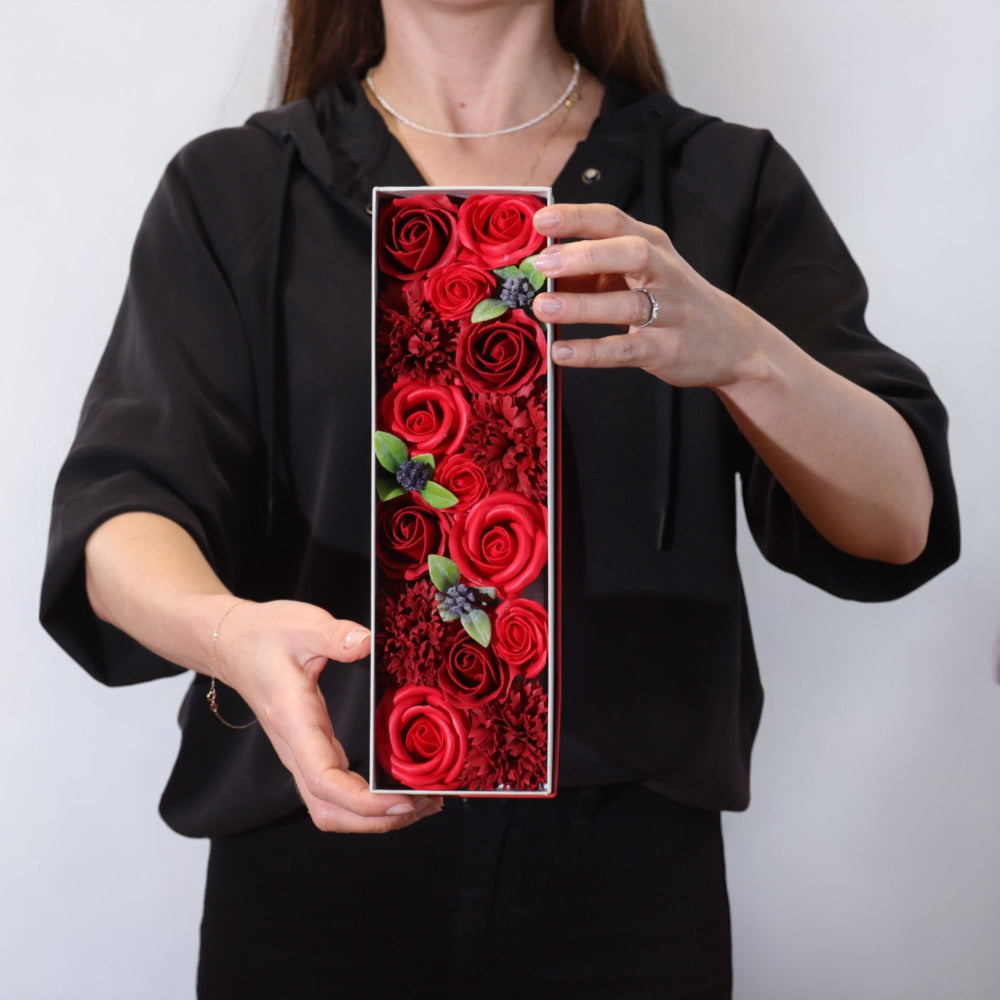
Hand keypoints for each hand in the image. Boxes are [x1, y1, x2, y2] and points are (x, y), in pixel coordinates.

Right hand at [214, 598, 442, 832]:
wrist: (234, 643)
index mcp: (295, 722)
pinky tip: (398, 789)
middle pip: (330, 810)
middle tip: (426, 804)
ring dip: (374, 818)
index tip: (401, 800)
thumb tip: (367, 642)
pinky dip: (368, 803)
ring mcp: (302, 754)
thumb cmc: (265, 635)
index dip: (363, 801)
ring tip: (423, 804)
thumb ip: (335, 635)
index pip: (324, 780)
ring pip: (331, 809)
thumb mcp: (302, 624)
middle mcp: (296, 748)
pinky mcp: (311, 751)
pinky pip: (337, 792)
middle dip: (377, 820)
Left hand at [530, 202, 759, 387]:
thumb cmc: (671, 301)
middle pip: (628, 253)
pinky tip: (562, 351)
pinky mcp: (666, 350)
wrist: (732, 342)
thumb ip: (595, 271)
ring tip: (543, 308)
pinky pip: (625, 349)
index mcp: (652, 245)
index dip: (577, 217)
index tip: (541, 220)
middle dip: (584, 255)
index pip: (614, 221)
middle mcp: (663, 272)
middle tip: (542, 262)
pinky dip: (591, 352)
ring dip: (581, 305)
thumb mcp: (640, 275)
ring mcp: (669, 312)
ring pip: (625, 304)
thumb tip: (539, 271)